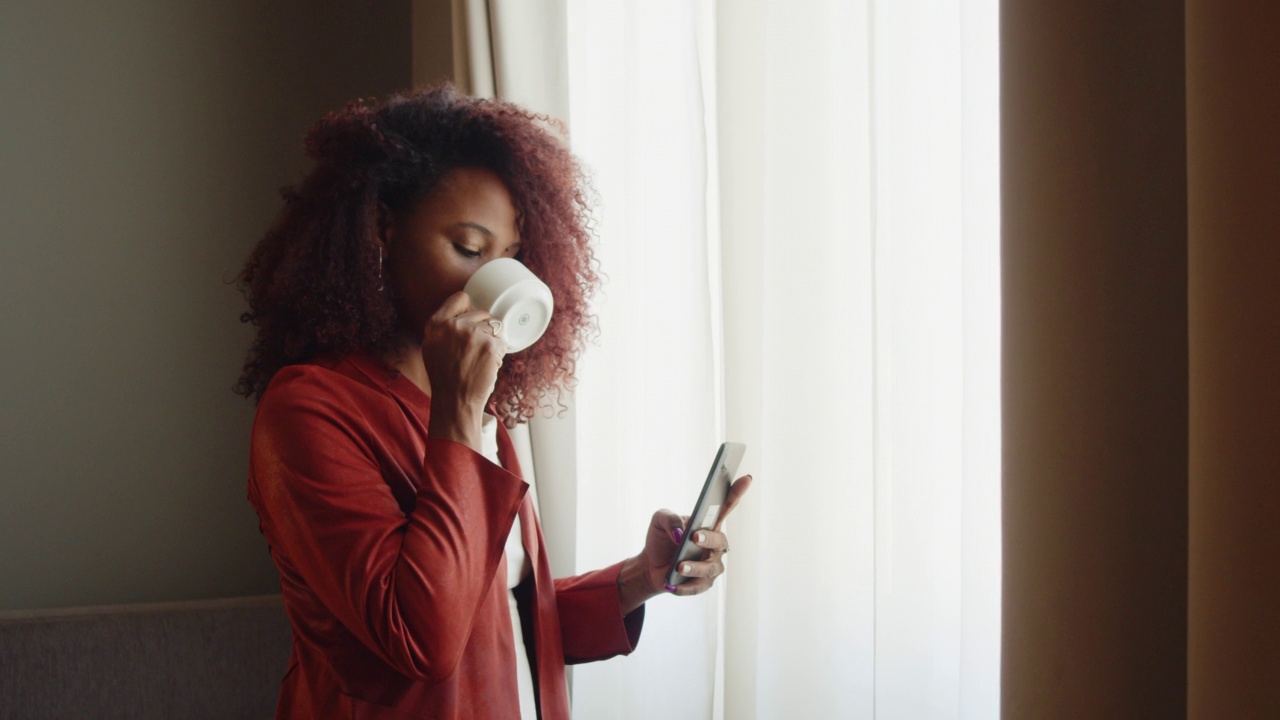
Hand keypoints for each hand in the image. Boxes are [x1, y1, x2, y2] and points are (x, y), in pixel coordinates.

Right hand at [421, 291, 505, 448]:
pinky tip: (486, 367)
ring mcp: (472, 334)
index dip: (469, 308)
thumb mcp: (432, 348)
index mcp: (436, 324)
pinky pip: (502, 342)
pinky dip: (498, 355)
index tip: (472, 319)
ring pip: (494, 327)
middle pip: (481, 313)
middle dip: (483, 330)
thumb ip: (443, 329)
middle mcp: (453, 326)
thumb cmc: (445, 379)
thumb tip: (464, 312)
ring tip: (480, 360)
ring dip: (492, 342)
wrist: (455, 403)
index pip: (460, 298)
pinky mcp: (489, 345)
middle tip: (475, 351)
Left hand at [617, 474, 752, 612]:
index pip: (726, 507)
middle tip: (694, 536)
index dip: (737, 493)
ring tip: (678, 566)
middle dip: (709, 538)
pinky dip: (685, 586)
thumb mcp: (659, 521)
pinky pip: (698, 586)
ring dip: (694, 566)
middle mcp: (714, 544)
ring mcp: (710, 565)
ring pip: (710, 567)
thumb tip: (680, 534)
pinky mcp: (702, 583)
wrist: (650, 566)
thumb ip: (669, 519)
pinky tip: (672, 585)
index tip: (746, 478)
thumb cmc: (661, 539)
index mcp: (708, 524)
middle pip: (720, 540)